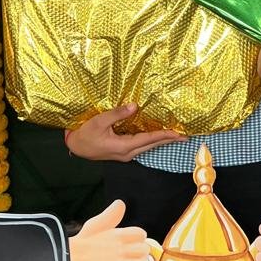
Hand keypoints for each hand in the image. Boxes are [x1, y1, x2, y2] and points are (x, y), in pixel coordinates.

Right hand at [64, 103, 181, 161]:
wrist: (75, 146)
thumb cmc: (85, 134)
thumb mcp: (99, 121)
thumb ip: (117, 114)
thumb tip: (135, 106)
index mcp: (123, 146)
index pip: (148, 139)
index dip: (163, 135)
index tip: (177, 133)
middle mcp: (127, 153)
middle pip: (151, 145)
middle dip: (168, 140)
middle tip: (184, 136)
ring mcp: (125, 154)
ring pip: (147, 147)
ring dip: (161, 141)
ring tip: (175, 136)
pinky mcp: (122, 152)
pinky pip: (141, 146)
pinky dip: (151, 141)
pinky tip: (157, 137)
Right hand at [68, 199, 150, 260]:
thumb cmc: (83, 243)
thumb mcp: (96, 224)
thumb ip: (111, 214)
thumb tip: (120, 204)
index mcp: (119, 235)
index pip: (141, 234)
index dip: (137, 239)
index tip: (130, 243)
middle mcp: (122, 250)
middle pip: (145, 250)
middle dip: (139, 253)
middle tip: (130, 256)